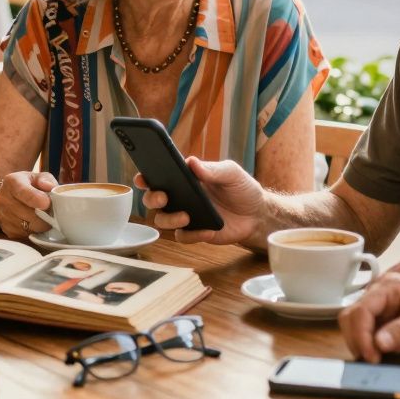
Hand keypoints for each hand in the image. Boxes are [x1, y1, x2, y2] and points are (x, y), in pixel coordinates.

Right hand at [0, 171, 56, 238]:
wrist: (5, 197)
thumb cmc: (25, 186)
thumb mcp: (36, 177)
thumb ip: (46, 179)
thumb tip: (50, 187)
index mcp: (12, 182)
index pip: (24, 193)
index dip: (37, 200)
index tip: (47, 203)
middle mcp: (4, 199)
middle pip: (30, 214)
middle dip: (46, 214)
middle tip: (52, 210)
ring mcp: (4, 217)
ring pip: (31, 227)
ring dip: (42, 224)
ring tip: (44, 216)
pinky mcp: (8, 231)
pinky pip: (28, 235)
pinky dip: (36, 230)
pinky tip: (36, 222)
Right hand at [135, 157, 264, 244]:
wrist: (257, 214)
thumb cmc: (242, 188)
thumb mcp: (231, 173)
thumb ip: (212, 169)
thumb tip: (191, 162)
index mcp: (186, 178)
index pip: (159, 176)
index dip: (145, 177)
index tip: (142, 178)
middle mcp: (181, 197)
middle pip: (153, 199)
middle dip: (152, 198)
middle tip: (163, 197)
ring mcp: (186, 216)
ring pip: (163, 220)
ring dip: (169, 219)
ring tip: (186, 216)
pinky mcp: (196, 233)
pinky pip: (184, 237)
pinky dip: (193, 235)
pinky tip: (206, 231)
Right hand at [339, 274, 399, 362]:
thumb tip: (378, 342)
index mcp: (390, 286)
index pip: (362, 309)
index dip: (361, 334)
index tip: (371, 355)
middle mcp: (382, 296)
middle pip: (352, 316)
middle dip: (357, 339)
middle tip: (372, 359)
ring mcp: (382, 310)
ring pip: (356, 327)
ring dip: (362, 344)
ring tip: (380, 357)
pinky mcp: (385, 324)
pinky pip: (367, 336)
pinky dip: (370, 347)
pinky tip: (388, 352)